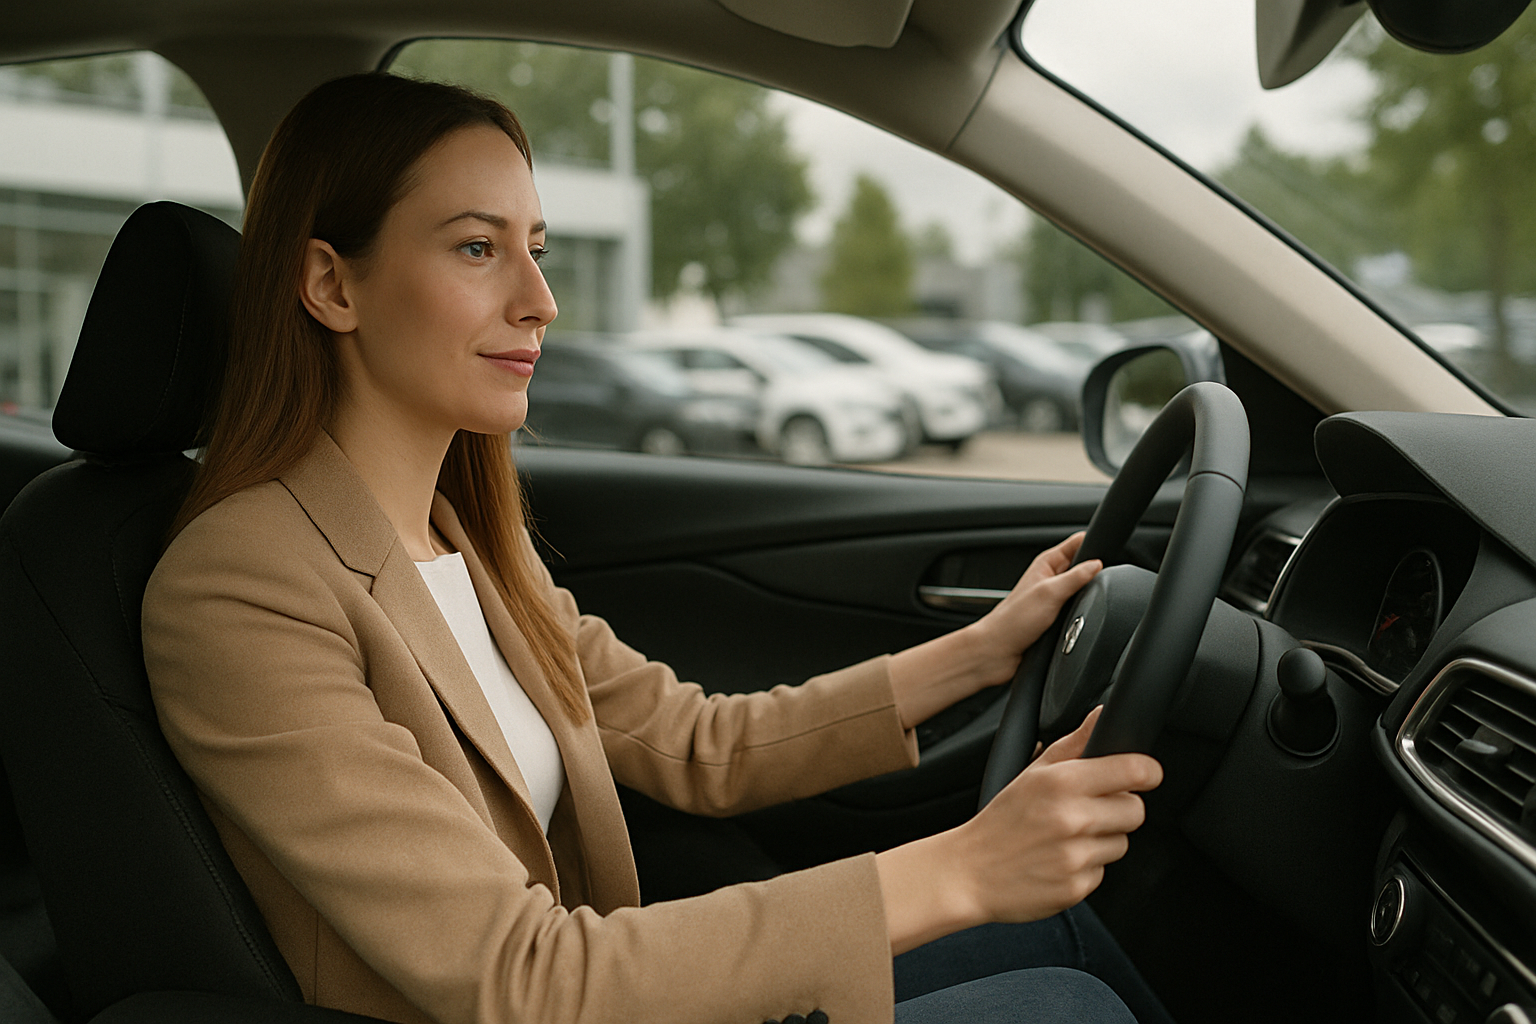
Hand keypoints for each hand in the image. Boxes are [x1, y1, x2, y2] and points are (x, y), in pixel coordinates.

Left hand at [887, 532, 1101, 729]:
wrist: (998, 652)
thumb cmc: (1013, 621)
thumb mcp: (1050, 593)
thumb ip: (1075, 577)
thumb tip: (1097, 564)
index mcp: (1046, 564)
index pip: (1077, 543)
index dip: (1093, 543)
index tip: (1109, 550)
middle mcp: (1049, 578)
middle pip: (1083, 566)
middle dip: (1095, 571)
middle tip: (1104, 580)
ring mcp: (1053, 598)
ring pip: (1081, 589)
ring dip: (1087, 595)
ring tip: (1090, 601)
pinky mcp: (1055, 617)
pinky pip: (1076, 609)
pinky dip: (1082, 612)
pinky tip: (1083, 617)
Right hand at [950, 707, 1160, 923]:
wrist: (970, 872)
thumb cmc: (1002, 819)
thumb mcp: (1032, 772)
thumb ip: (1074, 743)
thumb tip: (1101, 715)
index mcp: (1062, 783)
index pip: (1133, 771)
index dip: (1147, 771)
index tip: (1146, 774)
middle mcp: (1073, 818)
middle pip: (1136, 810)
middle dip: (1120, 808)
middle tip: (1090, 810)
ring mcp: (1076, 856)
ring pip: (1122, 843)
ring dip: (1103, 840)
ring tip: (1068, 837)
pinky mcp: (1077, 887)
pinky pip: (1103, 872)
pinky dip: (1087, 866)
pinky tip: (1060, 859)